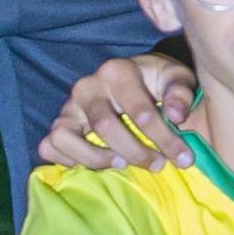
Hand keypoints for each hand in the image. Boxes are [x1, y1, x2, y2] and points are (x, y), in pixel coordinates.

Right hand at [35, 50, 199, 172]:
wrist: (136, 83)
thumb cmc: (157, 83)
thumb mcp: (177, 80)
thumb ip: (181, 93)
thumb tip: (176, 115)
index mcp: (117, 70)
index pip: (140, 111)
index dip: (164, 138)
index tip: (184, 158)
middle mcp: (87, 86)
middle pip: (105, 127)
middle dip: (136, 152)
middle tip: (158, 164)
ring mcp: (68, 106)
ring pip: (66, 136)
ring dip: (96, 158)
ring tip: (123, 163)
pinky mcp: (60, 124)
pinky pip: (49, 146)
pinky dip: (67, 160)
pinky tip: (98, 163)